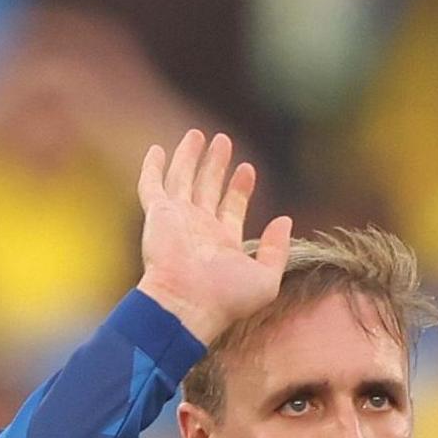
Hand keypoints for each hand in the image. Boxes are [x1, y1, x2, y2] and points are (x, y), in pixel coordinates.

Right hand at [135, 129, 293, 343]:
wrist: (188, 304)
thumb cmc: (227, 298)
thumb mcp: (267, 278)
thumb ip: (277, 249)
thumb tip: (285, 219)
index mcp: (223, 242)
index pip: (232, 207)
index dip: (240, 188)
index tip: (248, 168)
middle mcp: (199, 228)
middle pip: (208, 188)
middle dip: (216, 165)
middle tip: (223, 140)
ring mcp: (177, 220)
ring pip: (183, 180)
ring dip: (190, 157)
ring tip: (199, 134)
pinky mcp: (157, 215)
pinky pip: (152, 186)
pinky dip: (153, 167)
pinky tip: (158, 150)